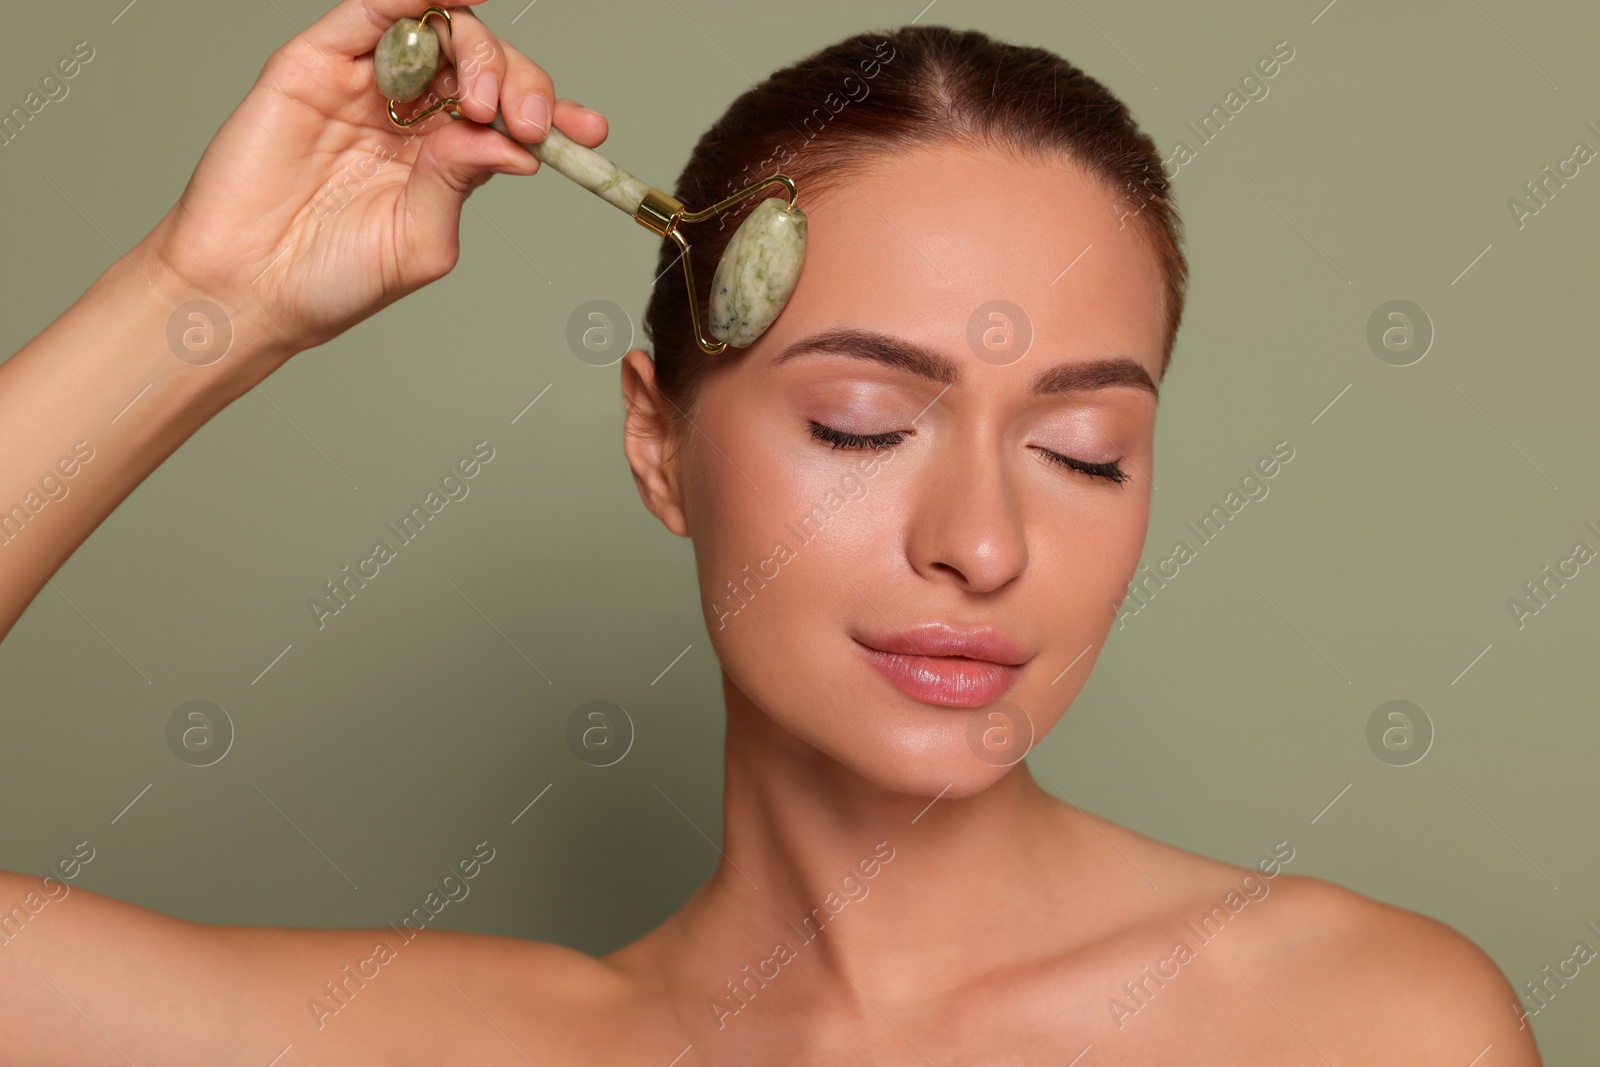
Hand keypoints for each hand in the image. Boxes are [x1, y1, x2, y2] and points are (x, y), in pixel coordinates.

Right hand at [141, 0, 606, 363]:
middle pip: (482, 65)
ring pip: (434, 31)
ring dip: (475, 50)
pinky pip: (369, 11)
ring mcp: (365, 86)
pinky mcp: (315, 64)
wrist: (248, 287)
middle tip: (520, 120)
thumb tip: (514, 148)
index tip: (589, 130)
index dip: (555, 115)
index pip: (510, 118)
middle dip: (518, 83)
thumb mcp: (420, 242)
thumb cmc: (330, 280)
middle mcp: (410, 114)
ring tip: (479, 99)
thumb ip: (462, 184)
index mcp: (445, 159)